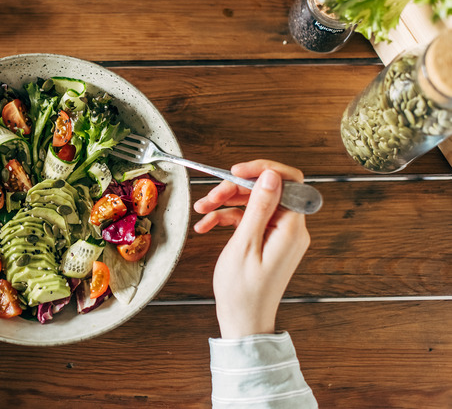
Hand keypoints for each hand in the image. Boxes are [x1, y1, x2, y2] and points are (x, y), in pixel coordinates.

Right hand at [193, 160, 310, 338]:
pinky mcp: (267, 241)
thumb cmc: (244, 292)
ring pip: (254, 203)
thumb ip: (258, 207)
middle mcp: (290, 229)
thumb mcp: (245, 245)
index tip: (236, 171)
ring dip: (226, 203)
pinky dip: (227, 219)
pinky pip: (248, 219)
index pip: (288, 182)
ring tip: (202, 209)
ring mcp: (279, 235)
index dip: (262, 171)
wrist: (244, 322)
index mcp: (290, 228)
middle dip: (235, 189)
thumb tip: (271, 176)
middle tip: (210, 196)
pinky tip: (206, 225)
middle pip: (266, 191)